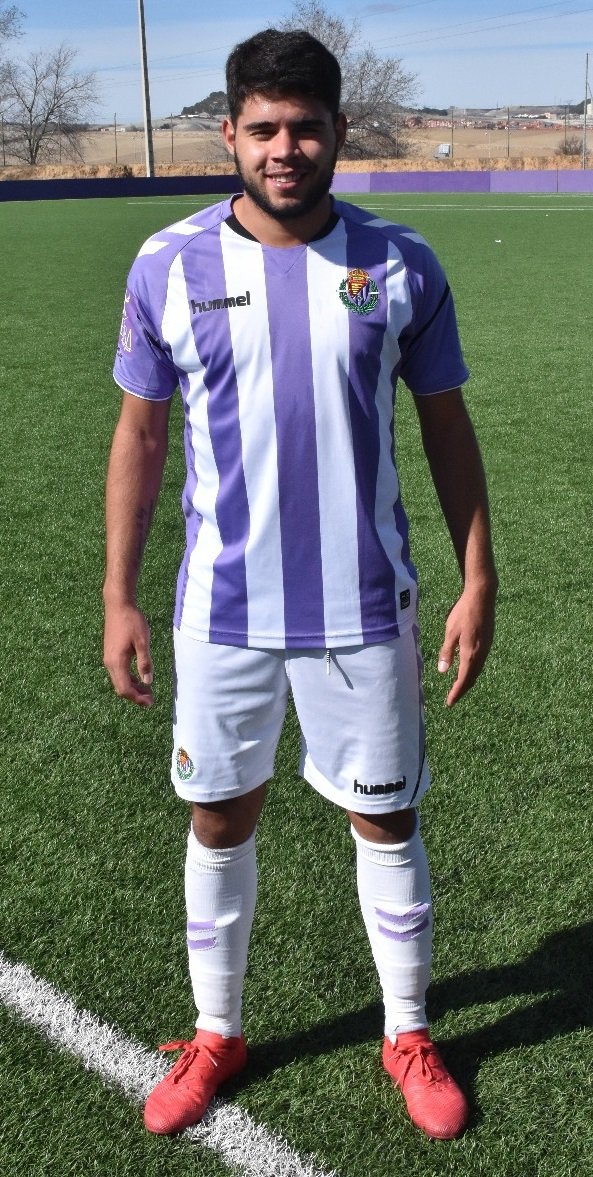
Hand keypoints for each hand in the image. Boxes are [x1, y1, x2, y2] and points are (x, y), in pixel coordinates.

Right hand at [103, 603, 153, 706]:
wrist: (118, 605)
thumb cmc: (132, 621)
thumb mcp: (143, 642)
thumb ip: (145, 663)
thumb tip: (148, 682)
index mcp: (117, 662)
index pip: (125, 689)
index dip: (137, 699)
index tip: (150, 702)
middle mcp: (109, 663)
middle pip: (120, 688)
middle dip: (135, 696)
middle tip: (151, 699)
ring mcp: (108, 658)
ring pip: (118, 681)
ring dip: (132, 688)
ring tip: (147, 691)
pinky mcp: (110, 654)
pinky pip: (118, 673)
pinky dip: (128, 679)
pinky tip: (139, 678)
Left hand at [437, 582, 495, 706]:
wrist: (482, 597)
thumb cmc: (463, 613)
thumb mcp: (450, 632)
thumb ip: (447, 652)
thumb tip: (443, 671)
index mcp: (471, 653)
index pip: (463, 679)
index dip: (456, 692)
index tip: (450, 703)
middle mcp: (482, 654)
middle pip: (472, 678)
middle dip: (462, 690)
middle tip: (453, 699)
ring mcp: (487, 648)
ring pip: (478, 670)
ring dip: (468, 681)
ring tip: (459, 687)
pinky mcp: (488, 642)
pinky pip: (481, 662)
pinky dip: (473, 670)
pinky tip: (467, 669)